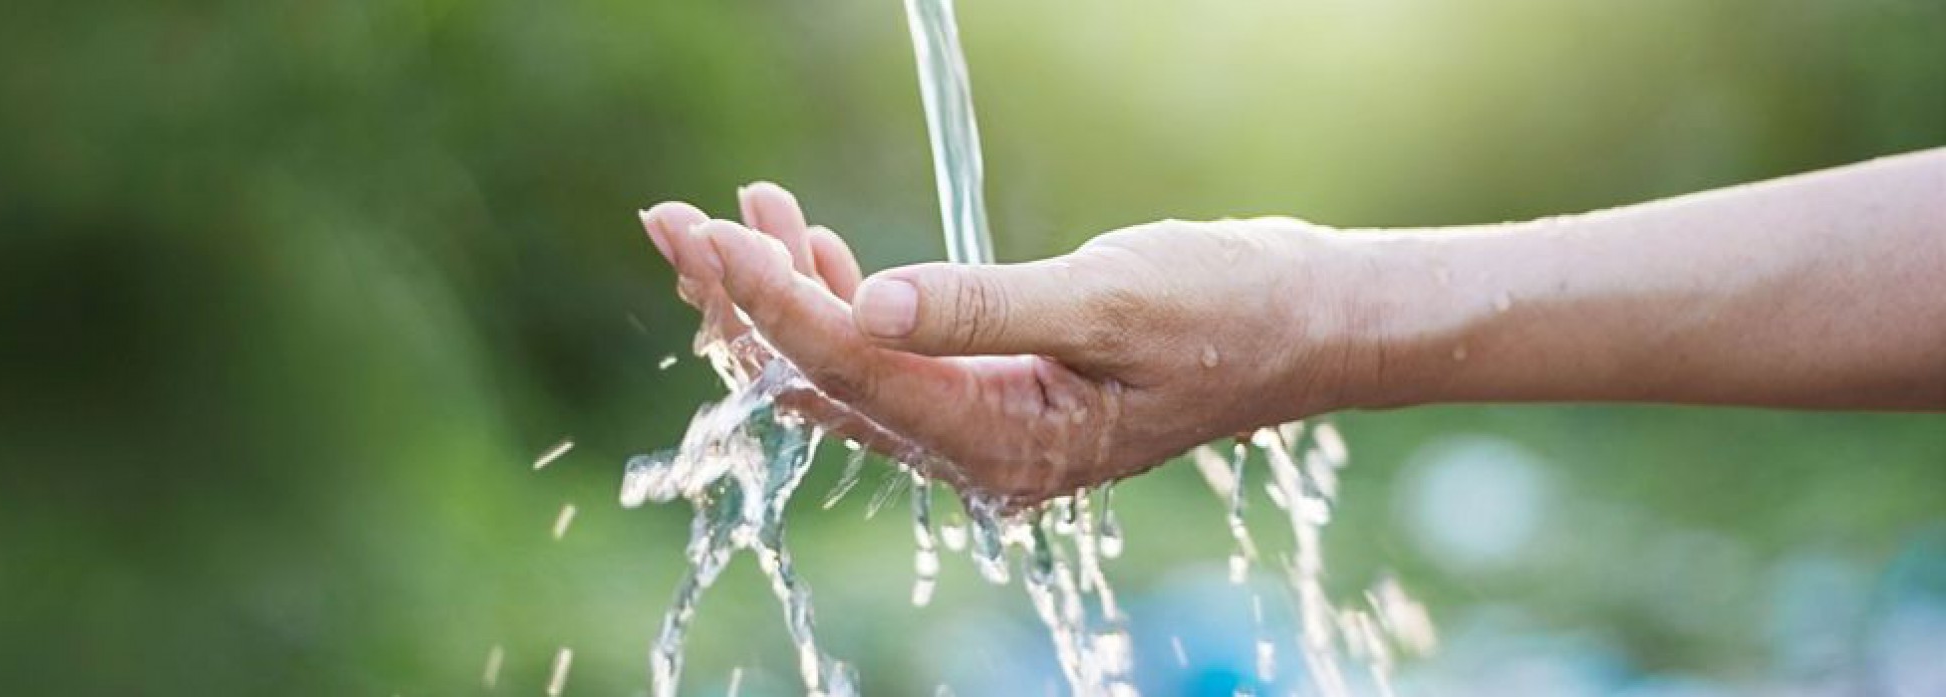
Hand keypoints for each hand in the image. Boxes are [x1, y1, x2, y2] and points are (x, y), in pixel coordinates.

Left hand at [640, 182, 1362, 504]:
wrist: (1310, 323)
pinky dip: (837, 296)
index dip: (767, 301)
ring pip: (841, 371)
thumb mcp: (1112, 299)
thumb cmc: (1232, 309)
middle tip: (671, 221)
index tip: (702, 234)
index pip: (850, 370)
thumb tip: (863, 304)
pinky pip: (883, 358)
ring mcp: (980, 427)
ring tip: (733, 212)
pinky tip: (807, 240)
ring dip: (782, 292)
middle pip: (821, 384)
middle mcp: (977, 452)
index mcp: (1004, 444)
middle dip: (741, 302)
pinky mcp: (989, 392)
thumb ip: (983, 307)